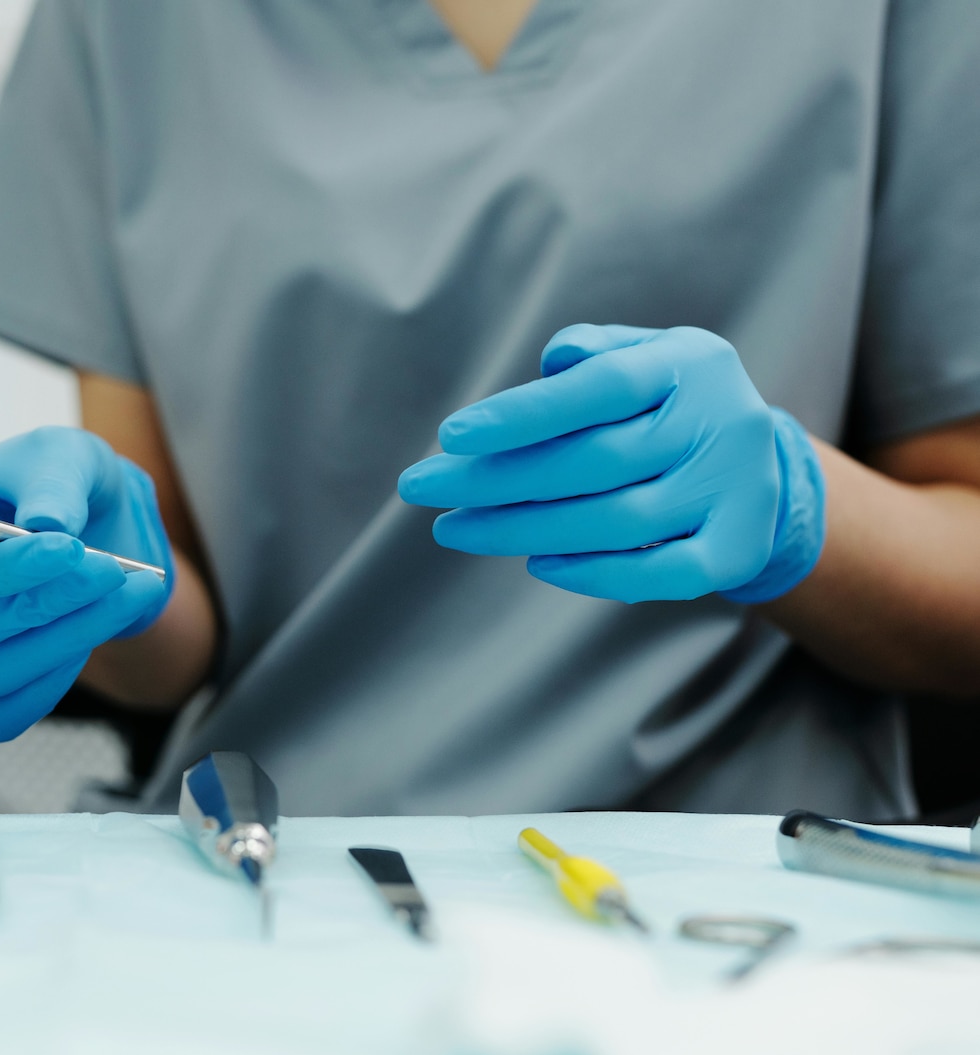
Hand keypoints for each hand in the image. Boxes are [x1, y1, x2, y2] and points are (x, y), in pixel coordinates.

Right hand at [0, 427, 173, 741]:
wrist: (94, 529)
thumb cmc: (61, 483)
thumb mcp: (64, 454)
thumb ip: (54, 481)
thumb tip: (46, 525)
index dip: (5, 566)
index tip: (73, 549)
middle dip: (37, 608)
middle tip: (110, 571)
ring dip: (68, 638)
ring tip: (130, 589)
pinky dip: (51, 685)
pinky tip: (93, 632)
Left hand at [397, 324, 825, 602]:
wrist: (763, 463)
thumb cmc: (670, 401)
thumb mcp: (645, 355)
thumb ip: (595, 350)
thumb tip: (554, 360)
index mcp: (690, 364)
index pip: (600, 388)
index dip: (523, 414)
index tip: (451, 436)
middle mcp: (721, 424)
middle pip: (593, 461)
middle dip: (496, 479)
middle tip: (421, 487)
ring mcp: (736, 491)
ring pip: (617, 520)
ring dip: (524, 529)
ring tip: (456, 528)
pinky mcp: (738, 550)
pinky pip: (662, 572)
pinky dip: (596, 573)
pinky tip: (536, 563)